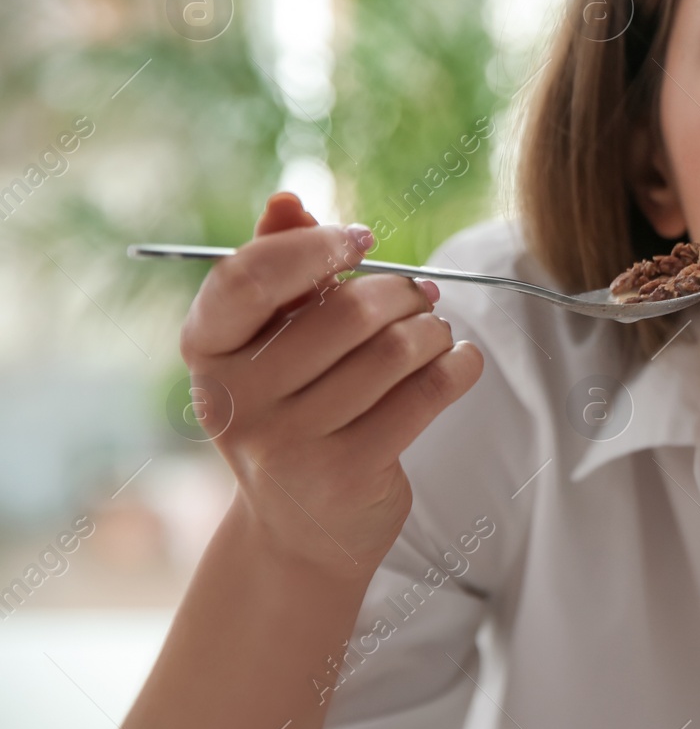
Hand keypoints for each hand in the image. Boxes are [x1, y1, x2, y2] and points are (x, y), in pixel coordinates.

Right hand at [178, 192, 484, 580]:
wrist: (302, 527)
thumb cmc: (293, 410)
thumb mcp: (271, 344)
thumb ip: (278, 269)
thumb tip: (287, 200)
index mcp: (209, 352)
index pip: (248, 277)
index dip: (312, 248)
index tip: (361, 240)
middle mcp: (237, 400)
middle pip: (345, 313)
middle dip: (401, 294)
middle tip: (422, 296)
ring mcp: (289, 443)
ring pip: (393, 353)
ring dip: (433, 330)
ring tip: (436, 332)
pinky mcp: (345, 473)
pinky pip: (425, 394)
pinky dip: (458, 366)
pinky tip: (461, 361)